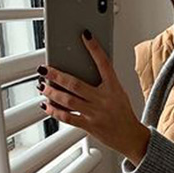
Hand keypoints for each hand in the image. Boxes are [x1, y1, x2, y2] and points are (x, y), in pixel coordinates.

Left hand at [37, 32, 150, 163]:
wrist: (131, 137)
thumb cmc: (124, 114)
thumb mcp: (119, 93)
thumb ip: (104, 83)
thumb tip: (83, 71)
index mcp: (113, 88)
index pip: (104, 64)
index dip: (95, 48)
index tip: (85, 35)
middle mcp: (103, 99)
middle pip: (75, 84)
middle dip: (56, 76)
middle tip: (44, 69)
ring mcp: (95, 113)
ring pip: (68, 101)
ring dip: (52, 93)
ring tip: (42, 86)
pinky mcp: (89, 126)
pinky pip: (68, 118)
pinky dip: (55, 112)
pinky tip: (47, 106)